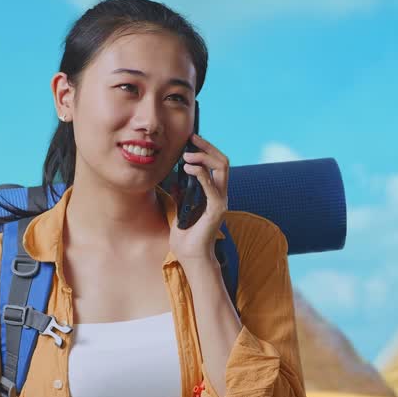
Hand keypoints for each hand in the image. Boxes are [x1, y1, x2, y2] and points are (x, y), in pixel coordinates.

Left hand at [169, 132, 229, 262]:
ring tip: (187, 155)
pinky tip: (188, 168)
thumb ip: (181, 195)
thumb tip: (175, 180)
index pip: (216, 165)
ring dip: (204, 157)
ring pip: (221, 168)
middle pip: (222, 162)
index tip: (191, 141)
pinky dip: (202, 174)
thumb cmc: (186, 237)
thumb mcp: (179, 210)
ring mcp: (220, 201)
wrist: (190, 257)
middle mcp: (220, 195)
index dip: (206, 150)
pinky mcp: (216, 209)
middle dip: (207, 147)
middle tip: (192, 139)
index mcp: (213, 194)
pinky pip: (212, 186)